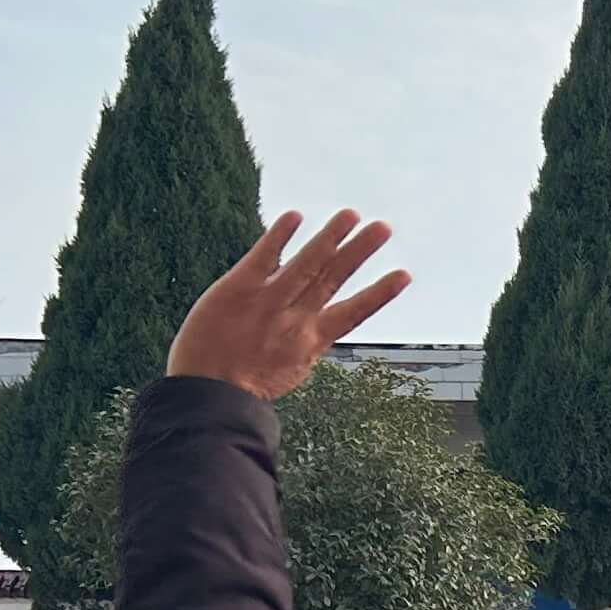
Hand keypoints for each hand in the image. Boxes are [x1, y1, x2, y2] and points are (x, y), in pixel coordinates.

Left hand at [168, 210, 408, 398]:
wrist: (206, 394)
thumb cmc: (240, 388)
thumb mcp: (284, 372)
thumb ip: (301, 346)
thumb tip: (316, 335)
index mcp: (310, 342)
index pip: (353, 313)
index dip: (380, 294)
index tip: (403, 276)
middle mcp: (295, 318)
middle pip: (334, 278)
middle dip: (360, 252)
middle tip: (383, 228)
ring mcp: (269, 301)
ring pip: (307, 263)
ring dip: (330, 236)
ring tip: (351, 214)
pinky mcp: (239, 288)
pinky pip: (264, 257)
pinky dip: (280, 236)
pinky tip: (296, 216)